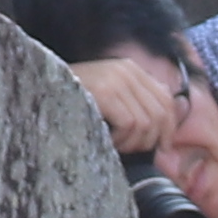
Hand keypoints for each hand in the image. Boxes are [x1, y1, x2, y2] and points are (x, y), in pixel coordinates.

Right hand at [65, 48, 180, 158]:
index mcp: (131, 69)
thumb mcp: (111, 95)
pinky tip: (107, 139)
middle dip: (150, 139)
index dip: (168, 127)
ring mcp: (115, 80)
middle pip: (160, 113)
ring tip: (114, 142)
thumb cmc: (76, 101)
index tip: (161, 146)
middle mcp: (126, 70)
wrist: (41, 92)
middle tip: (132, 148)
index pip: (166, 99)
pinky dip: (120, 140)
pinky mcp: (105, 92)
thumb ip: (139, 99)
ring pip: (146, 122)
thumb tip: (176, 111)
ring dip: (132, 142)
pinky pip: (130, 124)